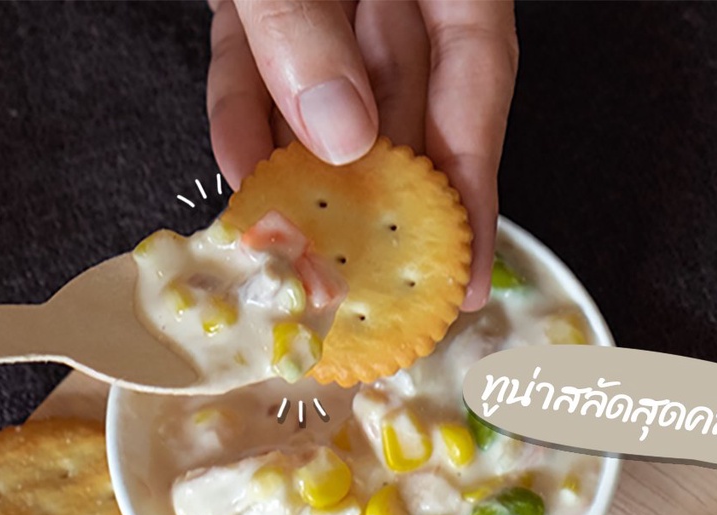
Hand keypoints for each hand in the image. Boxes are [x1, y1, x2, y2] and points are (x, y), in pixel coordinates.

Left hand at [207, 0, 517, 310]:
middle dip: (376, 203)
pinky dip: (243, 115)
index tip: (463, 277)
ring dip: (303, 177)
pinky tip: (239, 172)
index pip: (477, 86)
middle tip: (360, 287)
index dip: (472, 190)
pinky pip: (256, 64)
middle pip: (403, 112)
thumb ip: (311, 25)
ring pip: (326, 99)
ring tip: (292, 253)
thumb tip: (339, 134)